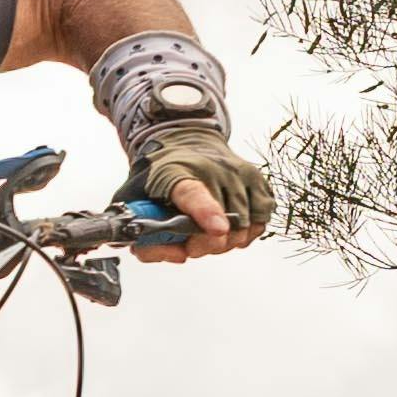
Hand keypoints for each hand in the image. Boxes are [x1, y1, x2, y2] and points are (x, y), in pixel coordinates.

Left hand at [130, 133, 271, 257]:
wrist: (182, 139)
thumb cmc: (159, 176)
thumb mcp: (135, 203)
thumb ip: (145, 240)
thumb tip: (179, 257)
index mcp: (176, 173)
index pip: (193, 193)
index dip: (206, 213)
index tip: (218, 230)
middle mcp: (214, 169)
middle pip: (224, 224)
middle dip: (206, 246)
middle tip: (191, 244)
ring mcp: (239, 173)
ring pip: (245, 227)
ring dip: (226, 242)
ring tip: (208, 234)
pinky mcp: (257, 179)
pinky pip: (261, 221)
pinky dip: (247, 232)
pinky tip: (228, 226)